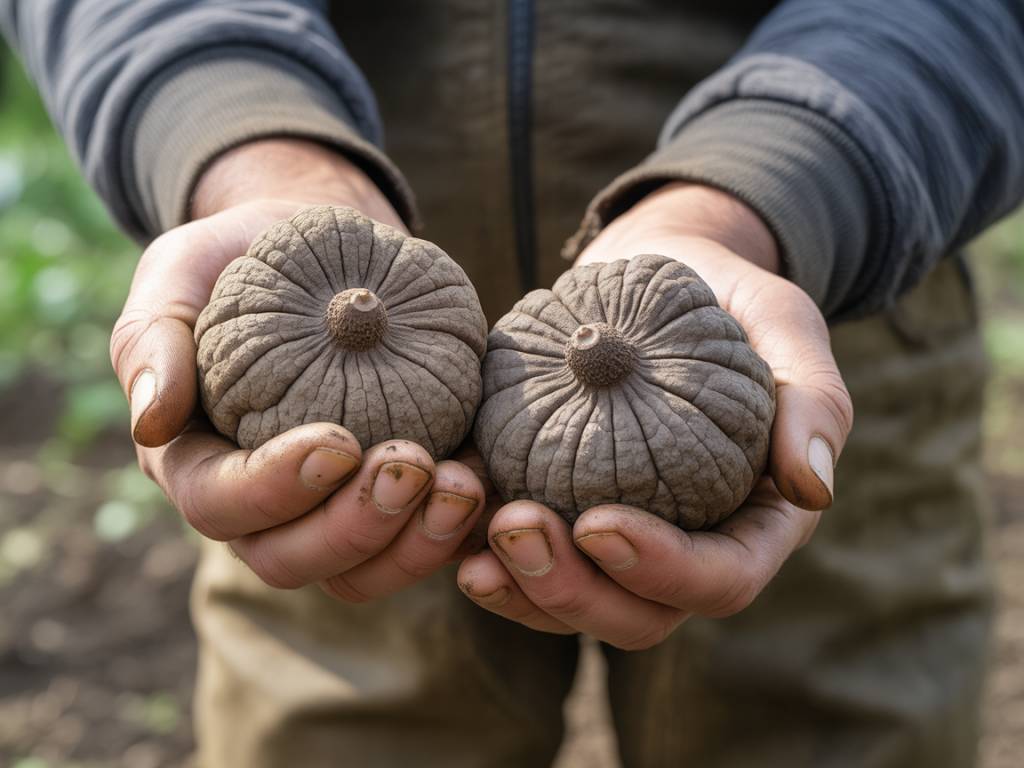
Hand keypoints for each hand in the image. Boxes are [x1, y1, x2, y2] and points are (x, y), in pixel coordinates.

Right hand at [109, 139, 485, 600]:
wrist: (324, 252)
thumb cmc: (242, 258)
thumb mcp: (180, 274)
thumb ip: (153, 339)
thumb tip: (151, 421)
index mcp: (199, 461)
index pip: (221, 503)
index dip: (275, 489)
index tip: (337, 441)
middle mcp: (262, 505)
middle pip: (292, 559)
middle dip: (354, 526)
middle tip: (411, 466)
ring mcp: (330, 509)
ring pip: (363, 571)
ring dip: (416, 542)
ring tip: (463, 482)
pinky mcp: (395, 500)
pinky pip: (423, 542)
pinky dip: (458, 527)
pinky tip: (490, 479)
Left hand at [457, 183, 853, 648]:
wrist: (659, 272)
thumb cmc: (730, 300)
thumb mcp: (786, 329)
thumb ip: (813, 403)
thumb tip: (812, 491)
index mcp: (751, 522)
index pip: (720, 579)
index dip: (661, 570)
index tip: (599, 522)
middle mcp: (684, 545)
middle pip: (635, 614)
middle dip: (571, 591)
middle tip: (515, 528)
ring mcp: (618, 535)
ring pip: (570, 602)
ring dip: (518, 585)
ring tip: (472, 540)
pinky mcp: (561, 505)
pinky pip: (521, 556)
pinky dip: (480, 547)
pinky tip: (447, 511)